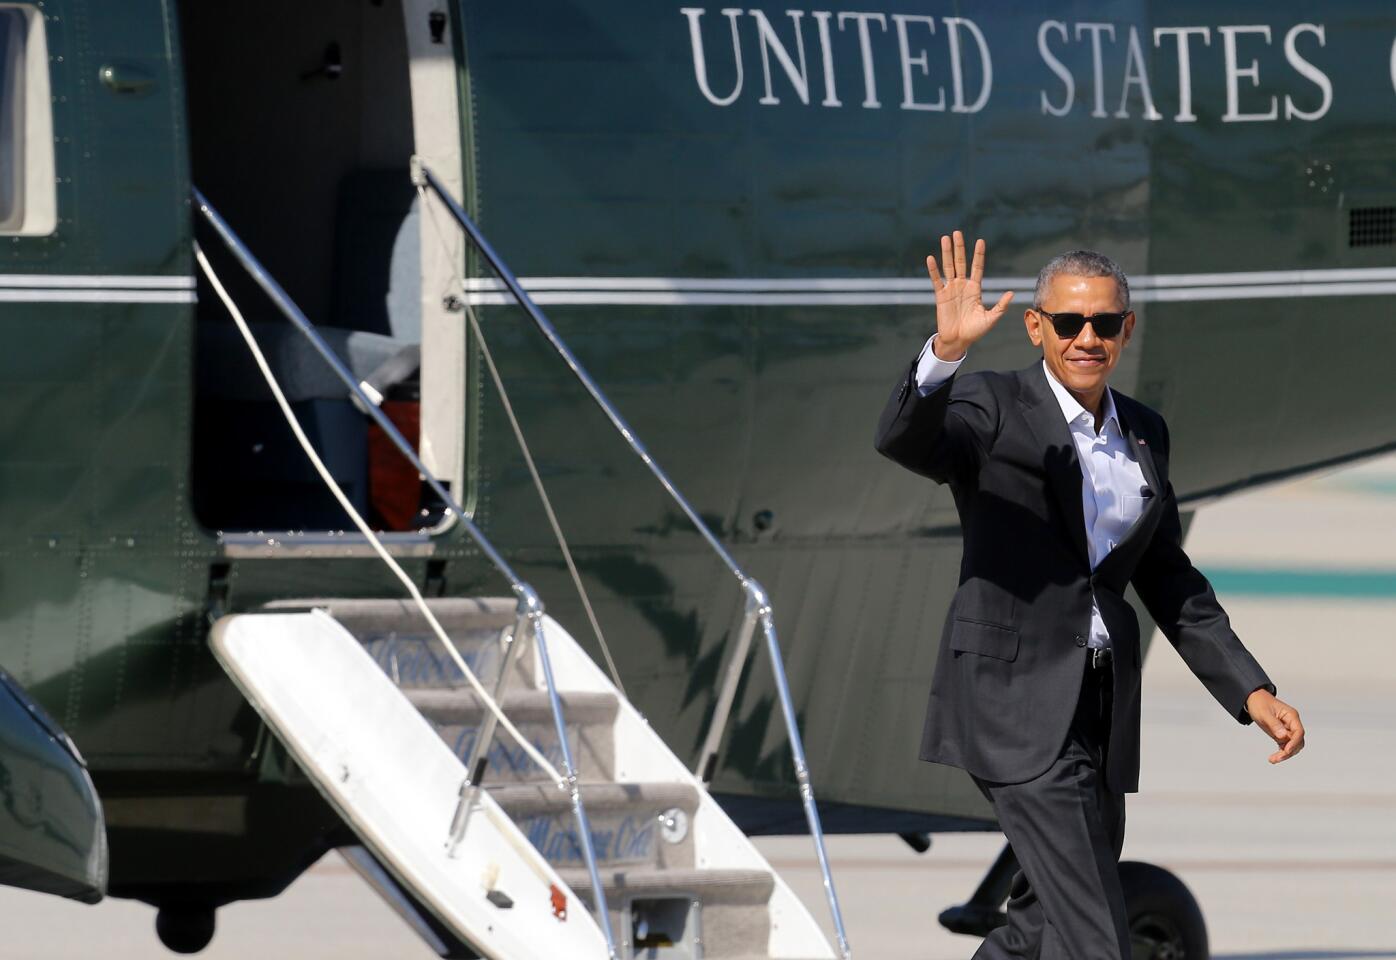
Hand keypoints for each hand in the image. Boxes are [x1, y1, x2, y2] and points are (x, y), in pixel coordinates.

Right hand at [925, 230, 1013, 360]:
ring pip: (948, 267)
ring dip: (946, 253)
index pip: (977, 267)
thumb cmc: (975, 331)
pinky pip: (937, 280)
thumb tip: (1011, 293)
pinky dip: (933, 270)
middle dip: (959, 248)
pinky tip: (931, 258)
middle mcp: (962, 286)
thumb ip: (1000, 306)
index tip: (980, 241)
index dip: (978, 255)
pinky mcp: (941, 296)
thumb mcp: (991, 318)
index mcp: (975, 289)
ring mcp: (951, 289)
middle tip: (957, 232)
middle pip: (961, 262)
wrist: (958, 341)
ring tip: (945, 238)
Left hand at [1246, 689, 1305, 763]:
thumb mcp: (1264, 713)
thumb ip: (1274, 724)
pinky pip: (1285, 746)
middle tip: (1276, 758)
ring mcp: (1288, 729)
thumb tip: (1283, 736)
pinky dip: (1281, 752)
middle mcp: (1292, 723)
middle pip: (1297, 741)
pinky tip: (1273, 758)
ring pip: (1292, 746)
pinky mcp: (1281, 734)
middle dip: (1289, 751)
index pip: (1299, 731)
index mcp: (1291, 716)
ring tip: (1272, 759)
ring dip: (1285, 754)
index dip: (1294, 742)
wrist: (1253, 700)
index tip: (1286, 750)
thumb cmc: (1259, 703)